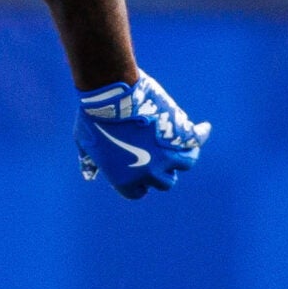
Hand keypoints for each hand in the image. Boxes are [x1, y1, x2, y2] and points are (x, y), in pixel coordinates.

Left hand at [76, 73, 208, 198]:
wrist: (110, 96)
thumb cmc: (93, 118)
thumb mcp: (85, 143)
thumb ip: (89, 162)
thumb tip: (89, 176)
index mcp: (124, 180)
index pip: (138, 192)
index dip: (140, 182)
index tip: (139, 171)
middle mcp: (148, 173)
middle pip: (165, 182)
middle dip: (162, 171)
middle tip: (157, 155)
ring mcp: (166, 155)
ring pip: (185, 163)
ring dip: (183, 156)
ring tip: (180, 145)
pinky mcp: (179, 134)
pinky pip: (197, 140)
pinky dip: (200, 134)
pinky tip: (202, 128)